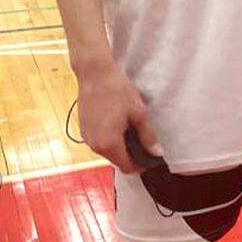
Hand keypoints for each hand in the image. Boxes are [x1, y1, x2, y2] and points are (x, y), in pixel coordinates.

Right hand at [75, 57, 160, 173]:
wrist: (94, 74)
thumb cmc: (118, 91)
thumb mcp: (138, 113)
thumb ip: (147, 136)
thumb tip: (157, 153)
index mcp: (109, 144)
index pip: (126, 167)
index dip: (141, 165)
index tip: (152, 159)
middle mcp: (94, 146)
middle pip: (117, 160)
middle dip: (132, 155)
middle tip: (146, 142)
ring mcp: (87, 139)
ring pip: (108, 151)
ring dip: (121, 146)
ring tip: (134, 130)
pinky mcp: (84, 130)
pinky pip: (100, 142)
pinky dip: (111, 139)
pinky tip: (120, 125)